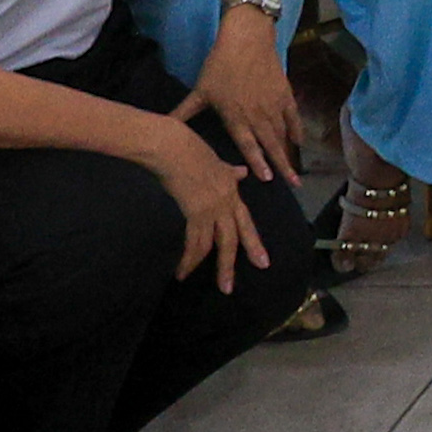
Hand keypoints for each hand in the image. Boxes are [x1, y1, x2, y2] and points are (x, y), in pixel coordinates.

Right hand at [150, 129, 272, 294]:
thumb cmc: (186, 149)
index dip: (252, 236)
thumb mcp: (214, 160)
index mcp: (231, 187)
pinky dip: (190, 259)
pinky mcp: (197, 211)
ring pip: (220, 244)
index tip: (259, 254)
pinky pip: (196, 242)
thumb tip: (242, 173)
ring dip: (219, 267)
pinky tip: (184, 271)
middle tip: (259, 269)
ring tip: (222, 286)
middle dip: (248, 254)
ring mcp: (214, 206)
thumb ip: (228, 172)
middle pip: (239, 233)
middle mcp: (227, 199)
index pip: (244, 217)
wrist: (171, 145)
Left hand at [178, 7, 304, 181]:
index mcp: (236, 116)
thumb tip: (163, 125)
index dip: (257, 163)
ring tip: (295, 170)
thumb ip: (185, 111)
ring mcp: (273, 105)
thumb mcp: (200, 90)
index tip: (267, 179)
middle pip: (271, 145)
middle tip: (292, 184)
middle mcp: (257, 115)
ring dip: (289, 152)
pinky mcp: (284, 94)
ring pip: (282, 134)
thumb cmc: (220, 65)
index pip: (248, 145)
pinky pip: (293, 117)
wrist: (246, 40)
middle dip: (281, 165)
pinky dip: (297, 130)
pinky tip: (299, 142)